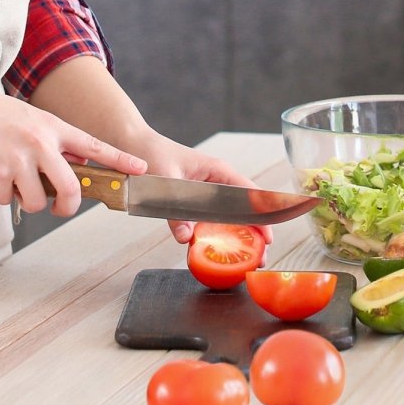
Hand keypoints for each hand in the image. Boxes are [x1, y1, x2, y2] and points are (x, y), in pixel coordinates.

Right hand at [0, 83, 148, 216]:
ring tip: (14, 181)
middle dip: (69, 205)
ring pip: (37, 202)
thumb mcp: (33, 119)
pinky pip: (8, 200)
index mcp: (54, 127)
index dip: (120, 160)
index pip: (94, 146)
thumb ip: (54, 141)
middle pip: (71, 188)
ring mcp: (20, 159)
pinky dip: (1, 195)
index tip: (141, 169)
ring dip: (27, 200)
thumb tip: (74, 166)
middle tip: (62, 206)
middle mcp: (42, 143)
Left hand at [128, 131, 273, 246]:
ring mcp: (208, 191)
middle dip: (254, 232)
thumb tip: (186, 239)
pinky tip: (222, 249)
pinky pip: (212, 218)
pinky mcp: (196, 200)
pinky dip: (219, 233)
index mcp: (219, 171)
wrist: (136, 145)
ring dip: (240, 235)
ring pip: (230, 215)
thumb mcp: (165, 182)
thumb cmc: (154, 155)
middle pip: (244, 208)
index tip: (267, 238)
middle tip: (260, 258)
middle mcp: (218, 181)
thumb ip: (176, 212)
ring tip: (249, 259)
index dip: (260, 216)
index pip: (249, 194)